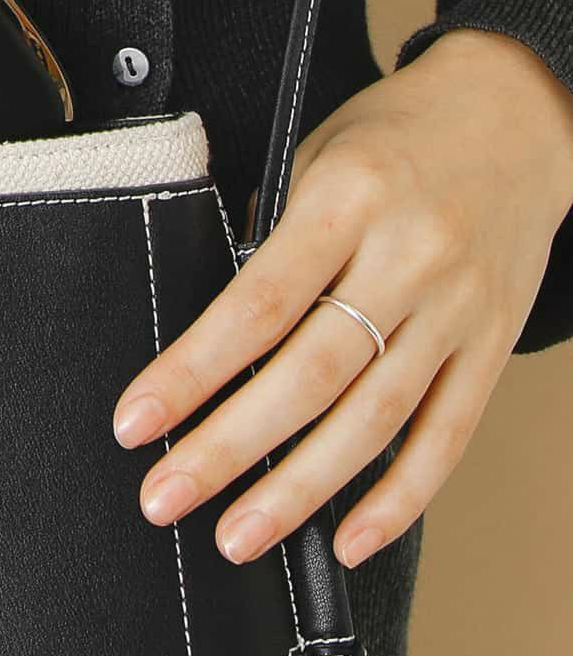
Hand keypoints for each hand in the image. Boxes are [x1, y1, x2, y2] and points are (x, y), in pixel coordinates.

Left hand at [111, 27, 572, 568]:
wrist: (520, 114)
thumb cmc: (393, 137)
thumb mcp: (314, 156)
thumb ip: (270, 238)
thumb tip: (211, 333)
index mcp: (348, 200)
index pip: (257, 305)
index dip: (191, 372)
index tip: (135, 422)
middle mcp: (409, 258)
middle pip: (309, 376)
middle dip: (227, 448)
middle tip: (163, 496)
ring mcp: (459, 309)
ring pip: (374, 419)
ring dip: (299, 490)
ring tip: (236, 536)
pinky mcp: (493, 345)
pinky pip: (448, 435)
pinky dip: (400, 498)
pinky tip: (349, 541)